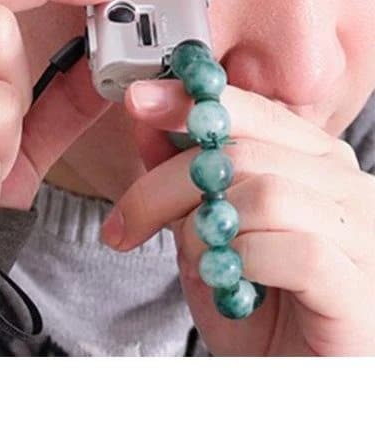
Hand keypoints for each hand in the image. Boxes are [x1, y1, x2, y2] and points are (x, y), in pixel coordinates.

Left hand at [101, 78, 374, 355]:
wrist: (292, 376)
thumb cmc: (257, 305)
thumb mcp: (205, 233)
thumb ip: (183, 178)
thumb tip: (146, 123)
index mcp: (310, 161)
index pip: (251, 112)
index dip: (190, 102)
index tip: (138, 100)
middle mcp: (342, 185)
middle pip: (243, 152)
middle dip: (166, 186)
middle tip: (125, 224)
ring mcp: (361, 232)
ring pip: (265, 195)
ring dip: (206, 231)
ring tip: (198, 264)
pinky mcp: (361, 285)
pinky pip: (294, 250)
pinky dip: (244, 264)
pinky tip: (233, 286)